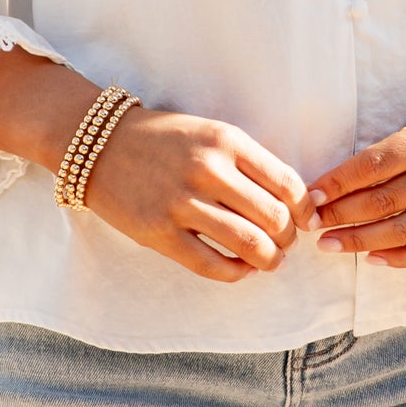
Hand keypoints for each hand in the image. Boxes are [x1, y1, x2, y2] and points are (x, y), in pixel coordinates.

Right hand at [85, 107, 314, 283]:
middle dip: (289, 238)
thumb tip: (295, 203)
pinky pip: (213, 266)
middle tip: (285, 243)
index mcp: (226, 141)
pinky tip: (243, 267)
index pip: (288, 184)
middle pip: (274, 218)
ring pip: (250, 245)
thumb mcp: (211, 134)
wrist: (101, 145)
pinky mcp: (159, 233)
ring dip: (270, 259)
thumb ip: (250, 163)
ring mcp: (181, 203)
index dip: (304, 210)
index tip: (304, 220)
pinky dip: (238, 272)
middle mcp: (208, 170)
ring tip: (270, 259)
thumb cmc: (165, 140)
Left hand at [304, 98, 405, 267]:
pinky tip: (373, 258)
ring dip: (363, 240)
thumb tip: (339, 185)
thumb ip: (393, 151)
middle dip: (343, 214)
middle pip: (388, 199)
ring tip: (332, 243)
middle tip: (313, 223)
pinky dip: (403, 258)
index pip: (377, 163)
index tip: (312, 195)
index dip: (340, 182)